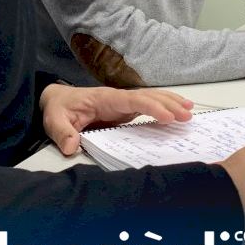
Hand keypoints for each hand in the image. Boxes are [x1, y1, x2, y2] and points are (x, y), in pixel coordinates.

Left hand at [40, 84, 193, 155]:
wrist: (56, 101)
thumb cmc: (58, 109)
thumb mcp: (54, 121)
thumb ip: (63, 133)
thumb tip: (71, 147)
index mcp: (104, 98)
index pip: (132, 100)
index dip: (152, 107)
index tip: (169, 117)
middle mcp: (118, 98)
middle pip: (148, 96)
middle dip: (169, 104)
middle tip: (188, 116)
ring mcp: (123, 103)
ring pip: (151, 98)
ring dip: (171, 103)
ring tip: (190, 111)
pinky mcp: (124, 110)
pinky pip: (148, 106)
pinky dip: (164, 107)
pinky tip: (177, 113)